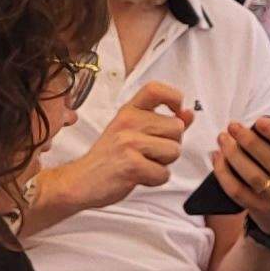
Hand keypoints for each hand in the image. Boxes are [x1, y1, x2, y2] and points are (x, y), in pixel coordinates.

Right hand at [39, 82, 188, 216]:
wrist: (81, 181)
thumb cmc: (109, 157)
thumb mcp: (132, 132)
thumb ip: (163, 122)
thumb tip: (189, 114)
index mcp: (128, 111)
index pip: (156, 89)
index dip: (174, 98)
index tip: (176, 111)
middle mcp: (128, 122)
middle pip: (176, 127)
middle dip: (170, 144)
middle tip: (148, 153)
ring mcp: (129, 142)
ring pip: (173, 151)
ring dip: (163, 164)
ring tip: (142, 164)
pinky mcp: (131, 164)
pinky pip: (164, 174)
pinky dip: (155, 180)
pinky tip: (138, 176)